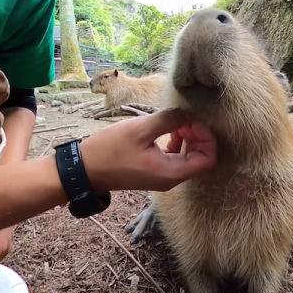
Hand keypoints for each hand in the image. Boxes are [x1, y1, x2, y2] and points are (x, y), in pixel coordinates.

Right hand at [79, 108, 216, 191]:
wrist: (84, 169)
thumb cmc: (110, 150)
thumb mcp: (141, 129)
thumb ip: (169, 120)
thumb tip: (188, 113)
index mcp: (171, 173)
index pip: (208, 159)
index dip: (206, 138)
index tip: (192, 121)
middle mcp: (171, 179)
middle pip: (201, 158)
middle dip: (198, 135)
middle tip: (183, 118)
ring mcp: (163, 177)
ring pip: (189, 157)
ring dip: (187, 137)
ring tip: (174, 122)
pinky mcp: (154, 172)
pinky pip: (176, 158)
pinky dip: (177, 143)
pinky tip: (166, 130)